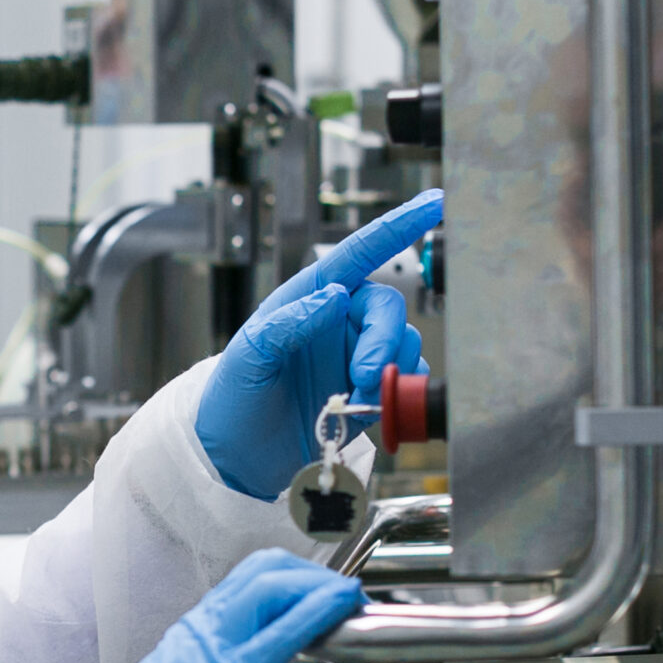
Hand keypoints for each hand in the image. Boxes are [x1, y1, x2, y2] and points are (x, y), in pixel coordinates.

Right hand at [123, 550, 364, 662]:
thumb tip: (253, 662)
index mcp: (196, 629)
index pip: (250, 578)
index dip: (294, 573)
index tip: (323, 588)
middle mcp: (205, 626)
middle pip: (265, 568)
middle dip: (311, 572)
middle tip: (342, 591)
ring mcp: (216, 646)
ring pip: (272, 585)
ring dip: (319, 584)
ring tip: (348, 598)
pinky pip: (281, 632)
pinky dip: (317, 611)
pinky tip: (340, 608)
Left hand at [194, 190, 443, 500]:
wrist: (237, 456)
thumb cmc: (232, 399)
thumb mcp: (248, 356)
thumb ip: (287, 322)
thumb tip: (332, 296)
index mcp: (308, 297)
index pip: (358, 254)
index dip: (396, 227)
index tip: (431, 205)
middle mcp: (338, 320)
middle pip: (386, 306)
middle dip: (383, 339)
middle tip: (365, 374)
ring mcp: (356, 354)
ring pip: (402, 343)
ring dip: (389, 371)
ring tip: (355, 398)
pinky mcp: (371, 390)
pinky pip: (407, 380)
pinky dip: (401, 393)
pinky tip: (376, 406)